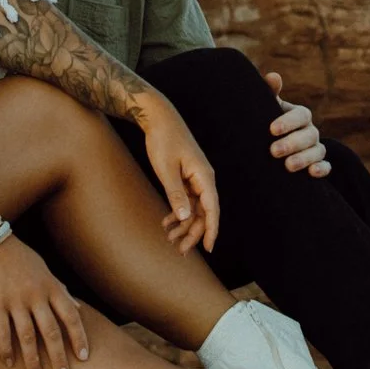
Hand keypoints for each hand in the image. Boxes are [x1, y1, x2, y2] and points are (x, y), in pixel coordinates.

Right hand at [0, 233, 90, 368]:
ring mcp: (15, 300)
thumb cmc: (19, 257)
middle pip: (52, 331)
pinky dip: (6, 349)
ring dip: (33, 360)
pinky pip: (2, 331)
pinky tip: (9, 363)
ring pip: (28, 336)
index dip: (79, 337)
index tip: (84, 357)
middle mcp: (36, 295)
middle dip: (59, 357)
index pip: (71, 316)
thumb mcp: (45, 270)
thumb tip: (78, 307)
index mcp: (51, 287)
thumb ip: (61, 290)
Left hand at [135, 93, 220, 252]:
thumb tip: (185, 217)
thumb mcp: (166, 170)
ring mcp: (195, 178)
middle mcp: (204, 179)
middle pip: (203, 212)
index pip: (212, 209)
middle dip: (192, 232)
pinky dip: (178, 212)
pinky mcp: (187, 176)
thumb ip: (176, 195)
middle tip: (180, 250)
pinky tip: (167, 222)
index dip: (211, 230)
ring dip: (184, 224)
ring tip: (170, 240)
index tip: (208, 248)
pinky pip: (187, 200)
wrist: (158, 118)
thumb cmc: (163, 140)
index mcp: (204, 177)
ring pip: (194, 208)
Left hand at [264, 71, 329, 177]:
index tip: (272, 129)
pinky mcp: (319, 164)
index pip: (300, 115)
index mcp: (300, 115)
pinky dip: (322, 169)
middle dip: (292, 143)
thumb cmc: (270, 123)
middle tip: (273, 151)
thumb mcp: (269, 108)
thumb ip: (270, 93)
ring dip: (304, 159)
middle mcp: (311, 131)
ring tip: (287, 166)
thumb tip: (274, 76)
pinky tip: (312, 173)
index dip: (288, 122)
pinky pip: (326, 166)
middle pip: (308, 135)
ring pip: (317, 151)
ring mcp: (316, 148)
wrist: (274, 144)